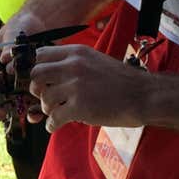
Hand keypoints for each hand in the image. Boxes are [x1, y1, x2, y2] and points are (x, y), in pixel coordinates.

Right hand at [0, 13, 45, 121]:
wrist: (42, 23)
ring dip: (19, 111)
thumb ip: (8, 47)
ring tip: (26, 116)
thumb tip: (6, 59)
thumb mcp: (11, 33)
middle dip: (1, 107)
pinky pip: (30, 99)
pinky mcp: (32, 83)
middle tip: (5, 114)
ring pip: (14, 101)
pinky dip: (33, 108)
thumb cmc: (21, 25)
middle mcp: (1, 74)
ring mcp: (17, 80)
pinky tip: (37, 113)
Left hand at [26, 45, 149, 132]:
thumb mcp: (95, 61)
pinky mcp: (80, 107)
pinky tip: (55, 126)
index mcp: (76, 52)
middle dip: (35, 88)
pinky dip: (51, 124)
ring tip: (55, 112)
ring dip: (46, 108)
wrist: (145, 95)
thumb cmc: (122, 81)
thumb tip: (48, 77)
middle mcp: (73, 66)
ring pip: (44, 97)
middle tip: (43, 96)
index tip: (36, 79)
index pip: (40, 54)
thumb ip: (72, 64)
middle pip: (36, 74)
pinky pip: (54, 117)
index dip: (33, 67)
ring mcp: (76, 86)